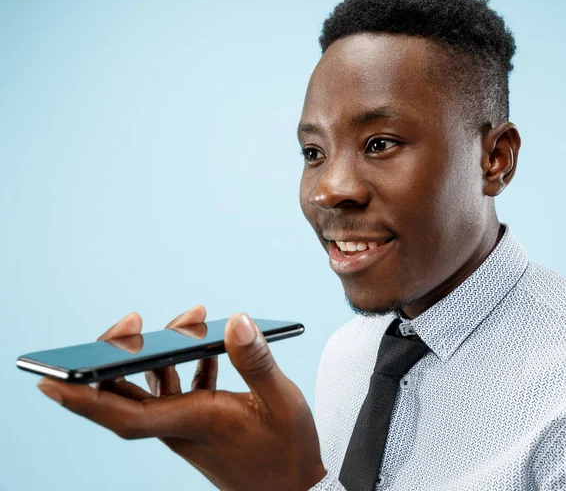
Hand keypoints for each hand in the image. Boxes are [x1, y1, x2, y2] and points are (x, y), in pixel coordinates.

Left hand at [36, 306, 326, 490]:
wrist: (292, 490)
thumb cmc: (286, 451)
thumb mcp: (282, 402)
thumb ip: (256, 361)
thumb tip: (234, 320)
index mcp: (195, 422)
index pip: (125, 416)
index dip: (84, 399)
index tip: (50, 382)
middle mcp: (180, 426)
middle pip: (127, 395)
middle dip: (118, 355)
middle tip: (131, 320)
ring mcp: (187, 425)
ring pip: (153, 388)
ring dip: (160, 352)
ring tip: (190, 316)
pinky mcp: (200, 422)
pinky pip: (178, 390)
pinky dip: (186, 365)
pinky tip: (209, 349)